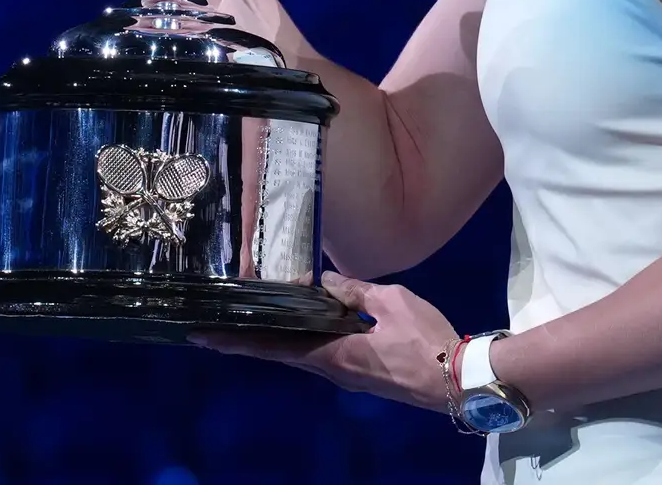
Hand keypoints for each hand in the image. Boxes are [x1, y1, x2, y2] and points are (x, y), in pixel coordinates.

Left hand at [192, 271, 455, 412]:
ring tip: (246, 324)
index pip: (273, 346)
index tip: (204, 336)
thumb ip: (351, 290)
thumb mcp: (388, 301)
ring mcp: (345, 375)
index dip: (237, 340)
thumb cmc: (423, 340)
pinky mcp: (359, 373)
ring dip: (270, 341)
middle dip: (244, 340)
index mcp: (331, 353)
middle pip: (278, 353)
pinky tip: (295, 329)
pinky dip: (297, 341)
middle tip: (209, 330)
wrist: (456, 380)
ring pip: (297, 354)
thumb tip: (322, 280)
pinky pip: (318, 354)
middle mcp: (330, 369)